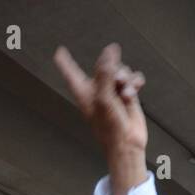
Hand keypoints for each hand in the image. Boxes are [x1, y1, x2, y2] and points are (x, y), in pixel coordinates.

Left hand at [53, 44, 148, 194]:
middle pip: (103, 65)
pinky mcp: (128, 95)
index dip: (65, 61)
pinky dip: (135, 83)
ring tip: (126, 92)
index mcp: (84, 92)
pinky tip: (134, 91)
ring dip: (126, 78)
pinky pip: (133, 79)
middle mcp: (97, 90)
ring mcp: (113, 92)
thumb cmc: (110, 127)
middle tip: (117, 79)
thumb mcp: (103, 98)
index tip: (59, 51)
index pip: (70, 72)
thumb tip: (110, 50)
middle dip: (113, 68)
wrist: (127, 144)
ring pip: (120, 70)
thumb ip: (105, 73)